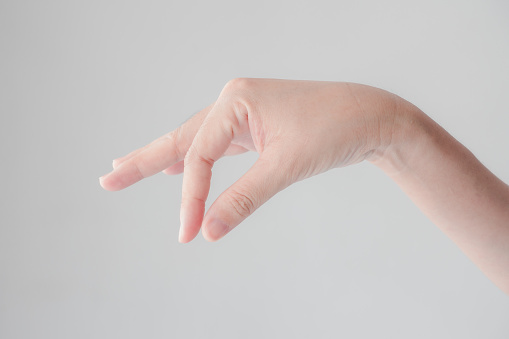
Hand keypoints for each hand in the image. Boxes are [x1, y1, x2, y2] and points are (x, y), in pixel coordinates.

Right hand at [99, 78, 397, 242]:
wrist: (371, 117)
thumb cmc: (335, 128)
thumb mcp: (286, 165)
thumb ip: (245, 197)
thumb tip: (210, 230)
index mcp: (237, 100)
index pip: (199, 155)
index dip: (191, 197)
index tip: (188, 233)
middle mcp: (234, 102)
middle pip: (181, 138)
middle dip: (143, 160)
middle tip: (108, 178)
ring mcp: (243, 113)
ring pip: (195, 141)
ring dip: (163, 159)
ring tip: (128, 168)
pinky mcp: (255, 127)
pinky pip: (216, 146)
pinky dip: (195, 160)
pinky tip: (177, 168)